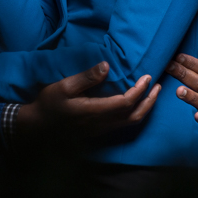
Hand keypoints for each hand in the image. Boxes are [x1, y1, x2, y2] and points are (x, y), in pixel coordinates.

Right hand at [20, 61, 160, 136]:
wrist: (39, 126)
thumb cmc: (49, 104)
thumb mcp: (63, 87)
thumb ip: (86, 77)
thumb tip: (107, 66)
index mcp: (94, 111)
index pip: (125, 102)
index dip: (139, 90)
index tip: (147, 76)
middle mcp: (102, 123)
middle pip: (135, 116)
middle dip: (149, 101)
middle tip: (158, 85)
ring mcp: (102, 129)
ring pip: (131, 122)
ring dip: (145, 108)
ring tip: (152, 93)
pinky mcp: (100, 131)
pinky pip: (124, 124)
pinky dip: (135, 113)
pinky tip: (135, 104)